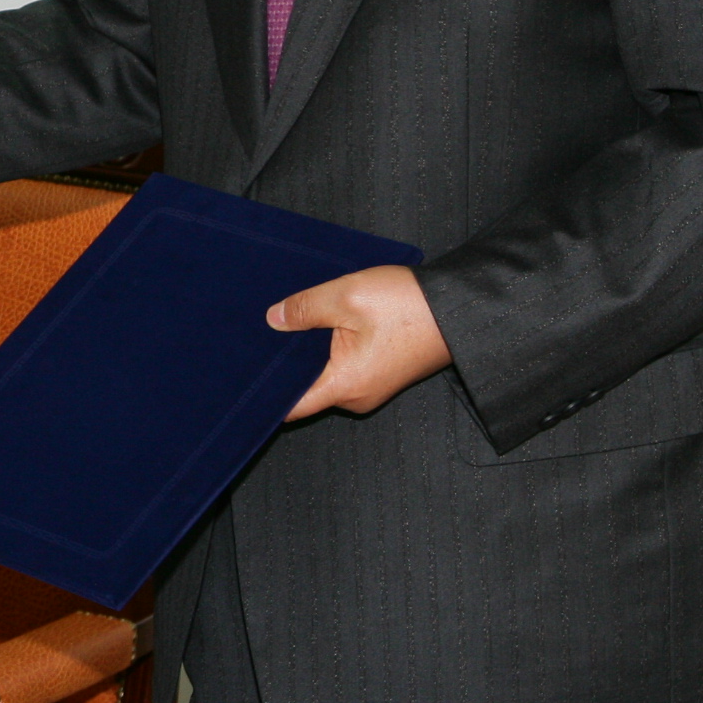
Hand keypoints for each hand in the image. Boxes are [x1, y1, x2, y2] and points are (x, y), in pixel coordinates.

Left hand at [270, 265, 451, 420]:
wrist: (461, 308)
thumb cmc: (410, 306)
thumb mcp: (347, 297)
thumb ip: (304, 309)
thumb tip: (273, 320)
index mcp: (345, 386)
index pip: (291, 405)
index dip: (263, 393)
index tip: (240, 375)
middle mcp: (357, 397)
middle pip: (306, 389)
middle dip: (284, 365)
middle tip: (259, 337)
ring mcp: (371, 388)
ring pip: (325, 376)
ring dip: (310, 355)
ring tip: (287, 327)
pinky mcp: (381, 375)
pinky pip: (343, 369)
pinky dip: (329, 352)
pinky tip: (319, 328)